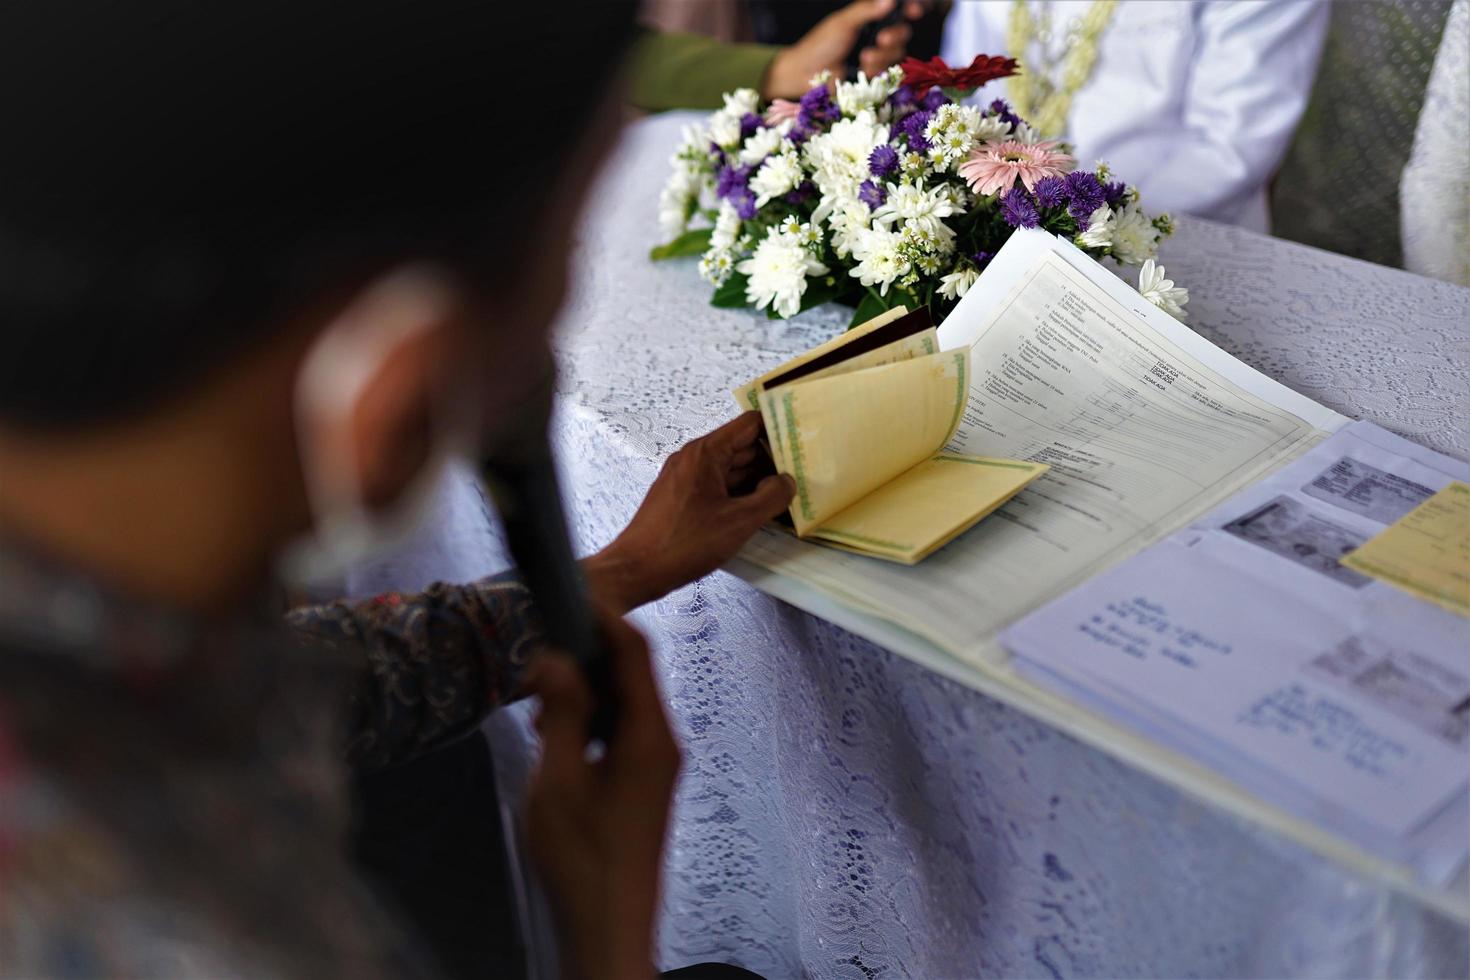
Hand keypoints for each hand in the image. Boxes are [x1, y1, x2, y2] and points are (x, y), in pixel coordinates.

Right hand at [522, 616, 678, 979]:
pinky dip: (592, 721)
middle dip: (587, 656)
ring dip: (585, 693)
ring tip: (540, 707)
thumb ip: (561, 713)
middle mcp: (664, 744)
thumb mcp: (558, 780)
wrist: (609, 928)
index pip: (635, 651)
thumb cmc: (582, 861)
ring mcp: (657, 766)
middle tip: (540, 659)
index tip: (570, 596)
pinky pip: (623, 731)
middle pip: (632, 674)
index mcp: (651, 736)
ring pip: (625, 704)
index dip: (604, 617)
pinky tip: (557, 740)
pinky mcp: (644, 785)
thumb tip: (557, 657)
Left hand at [583, 412, 793, 612]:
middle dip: (772, 460)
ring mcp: (685, 478)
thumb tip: (786, 481)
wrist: (637, 570)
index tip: (803, 441)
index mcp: (705, 453)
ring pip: (730, 470)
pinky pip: (717, 487)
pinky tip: (758, 512)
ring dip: (757, 481)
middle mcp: (693, 459)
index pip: (749, 425)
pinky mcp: (681, 498)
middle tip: (804, 474)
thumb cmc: (685, 543)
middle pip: (742, 447)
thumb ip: (771, 497)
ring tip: (787, 496)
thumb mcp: (739, 522)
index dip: (777, 429)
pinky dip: (739, 495)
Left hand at [761, 0, 926, 99]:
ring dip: (882, 56)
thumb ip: (866, 11)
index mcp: (870, 17)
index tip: (914, 11)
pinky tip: (863, 70)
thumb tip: (890, 0)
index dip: (910, 9)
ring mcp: (877, 56)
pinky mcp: (874, 75)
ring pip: (897, 53)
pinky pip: (889, 72)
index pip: (897, 10)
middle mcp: (876, 35)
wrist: (807, 75)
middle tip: (881, 39)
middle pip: (903, 32)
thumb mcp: (843, 23)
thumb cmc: (820, 45)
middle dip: (896, 35)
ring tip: (863, 58)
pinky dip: (877, 70)